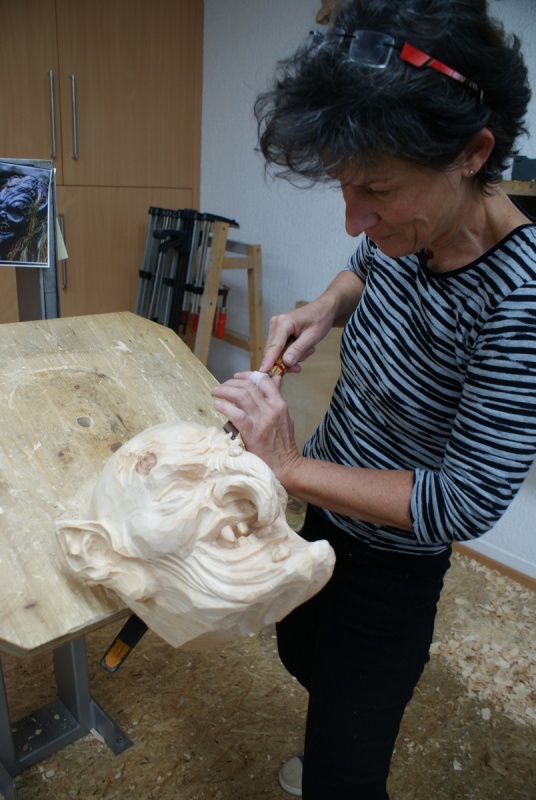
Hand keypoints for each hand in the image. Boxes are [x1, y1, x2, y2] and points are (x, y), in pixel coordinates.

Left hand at [212, 371, 301, 485]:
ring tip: (216, 392)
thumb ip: (277, 398)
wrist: (286, 466)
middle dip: (232, 382)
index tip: (236, 376)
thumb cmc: (283, 444)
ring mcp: (262, 420)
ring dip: (225, 391)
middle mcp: (271, 409)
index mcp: (279, 404)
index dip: (247, 375)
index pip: (263, 380)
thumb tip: (275, 379)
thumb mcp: (284, 417)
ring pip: (241, 396)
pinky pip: (236, 414)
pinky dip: (225, 406)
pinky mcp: (252, 433)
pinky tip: (217, 404)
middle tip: (221, 386)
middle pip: (249, 386)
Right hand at [259, 271, 362, 373]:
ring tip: (307, 350)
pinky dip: (290, 353)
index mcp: (283, 323)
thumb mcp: (313, 336)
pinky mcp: (277, 332)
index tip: (263, 372)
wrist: (323, 309)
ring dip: (291, 357)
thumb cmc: (320, 319)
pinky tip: (303, 348)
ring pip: (276, 352)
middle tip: (299, 367)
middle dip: (285, 362)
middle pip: (272, 351)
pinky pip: (280, 349)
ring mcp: (275, 328)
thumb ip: (298, 349)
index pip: (274, 346)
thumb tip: (286, 362)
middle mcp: (275, 324)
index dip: (268, 361)